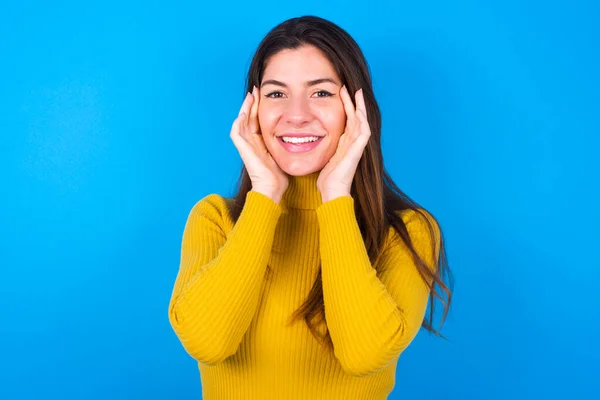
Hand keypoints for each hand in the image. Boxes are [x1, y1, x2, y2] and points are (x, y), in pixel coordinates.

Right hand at [230, 86, 288, 202]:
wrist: (272, 189)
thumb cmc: (280, 176)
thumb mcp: (285, 153)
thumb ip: (289, 143)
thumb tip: (303, 133)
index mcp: (260, 142)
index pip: (258, 119)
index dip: (260, 107)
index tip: (267, 94)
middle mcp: (251, 142)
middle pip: (248, 117)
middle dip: (252, 103)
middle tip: (257, 89)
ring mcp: (245, 145)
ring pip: (241, 121)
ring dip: (245, 108)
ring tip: (251, 95)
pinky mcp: (242, 150)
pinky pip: (236, 132)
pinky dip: (238, 121)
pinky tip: (243, 112)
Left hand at [317, 86, 371, 201]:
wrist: (333, 191)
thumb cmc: (326, 179)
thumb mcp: (323, 157)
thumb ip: (322, 147)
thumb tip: (308, 139)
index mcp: (345, 143)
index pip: (347, 120)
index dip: (345, 107)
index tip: (339, 93)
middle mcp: (353, 143)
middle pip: (355, 117)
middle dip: (352, 102)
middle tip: (348, 87)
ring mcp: (357, 146)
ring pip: (362, 121)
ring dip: (359, 106)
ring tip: (356, 92)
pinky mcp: (358, 151)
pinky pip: (363, 132)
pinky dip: (362, 120)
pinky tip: (359, 110)